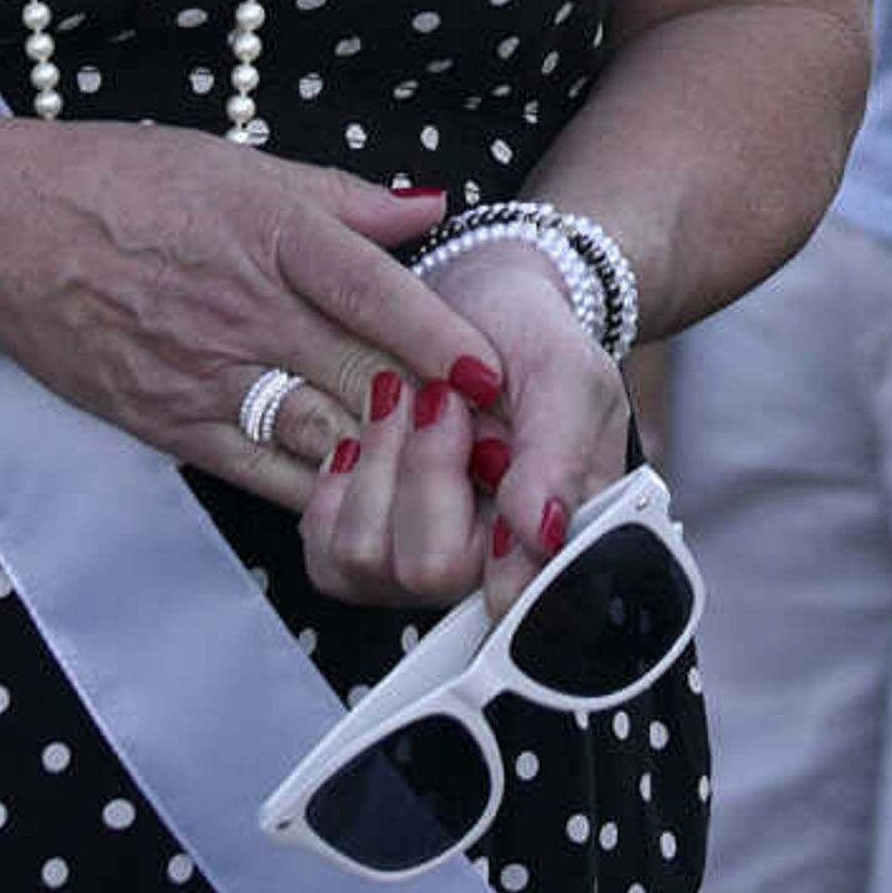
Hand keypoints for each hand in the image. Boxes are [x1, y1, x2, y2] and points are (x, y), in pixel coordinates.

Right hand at [0, 117, 507, 510]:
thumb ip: (345, 198)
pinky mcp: (175, 425)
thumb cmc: (126, 184)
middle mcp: (247, 308)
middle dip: (437, 416)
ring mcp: (209, 374)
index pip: (374, 291)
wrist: (9, 235)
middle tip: (501, 444)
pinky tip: (364, 498)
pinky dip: (320, 490)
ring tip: (452, 482)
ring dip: (388, 462)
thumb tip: (433, 206)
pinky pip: (264, 471)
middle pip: (362, 374)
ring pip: (322, 433)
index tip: (493, 371)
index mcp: (271, 232)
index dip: (440, 335)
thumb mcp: (240, 164)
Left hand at [301, 238, 629, 615]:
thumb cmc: (526, 334)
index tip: (486, 447)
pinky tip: (367, 438)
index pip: (516, 594)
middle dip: (424, 470)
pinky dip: (337, 483)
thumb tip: (543, 534)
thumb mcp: (566, 371)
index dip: (491, 538)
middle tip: (444, 402)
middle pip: (428, 569)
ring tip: (406, 402)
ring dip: (380, 462)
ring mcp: (422, 561)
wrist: (471, 299)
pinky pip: (325, 550)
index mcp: (557, 541)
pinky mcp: (367, 545)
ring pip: (366, 558)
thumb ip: (559, 455)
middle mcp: (488, 567)